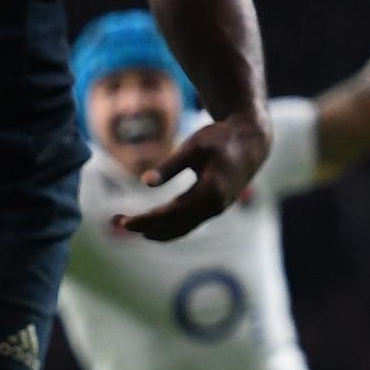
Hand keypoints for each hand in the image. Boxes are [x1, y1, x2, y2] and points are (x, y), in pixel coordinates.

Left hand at [113, 107, 270, 242]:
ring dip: (155, 230)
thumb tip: (145, 182)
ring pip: (182, 229)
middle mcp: (215, 206)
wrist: (253, 142)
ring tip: (127, 224)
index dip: (146, 219)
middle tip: (116, 222)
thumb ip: (170, 165)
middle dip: (145, 227)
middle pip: (174, 226)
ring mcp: (216, 209)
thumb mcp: (194, 146)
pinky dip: (168, 227)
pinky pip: (188, 224)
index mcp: (210, 191)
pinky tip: (150, 225)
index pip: (171, 213)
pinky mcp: (214, 208)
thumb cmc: (221, 139)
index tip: (123, 221)